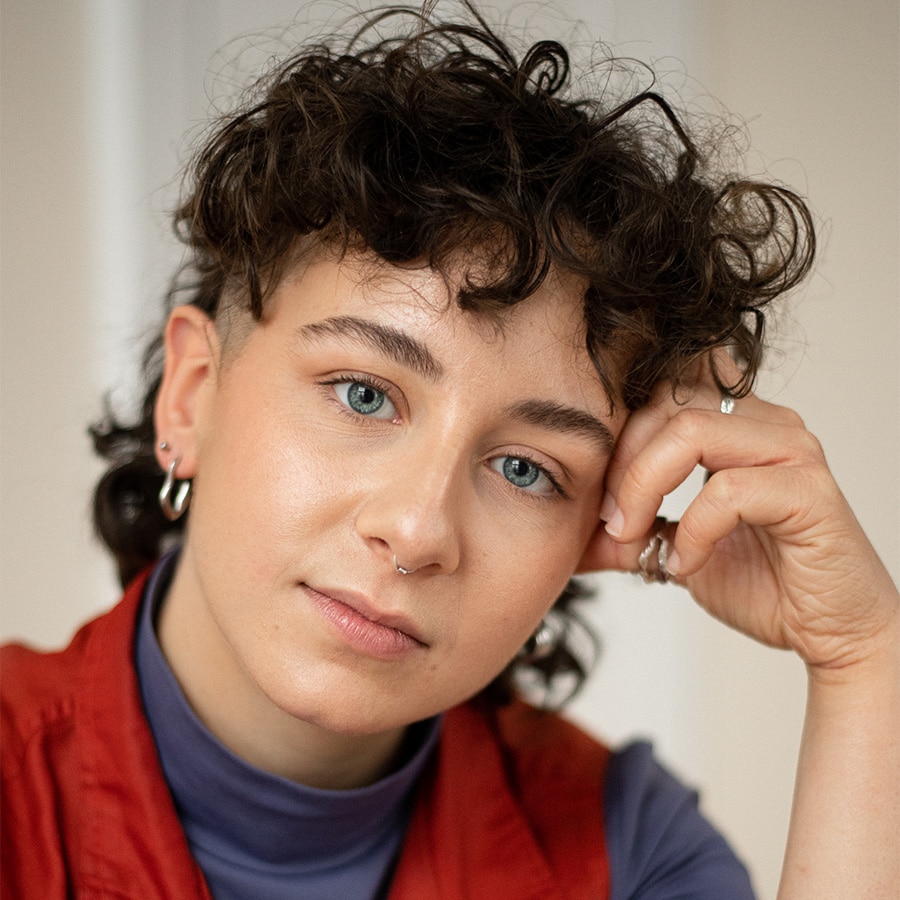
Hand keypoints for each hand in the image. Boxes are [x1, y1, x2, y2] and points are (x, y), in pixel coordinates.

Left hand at [580, 354, 898, 672]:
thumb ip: (637, 527)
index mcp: (736, 424)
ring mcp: (792, 451)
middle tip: (609, 518)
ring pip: (692, 430)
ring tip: (635, 534)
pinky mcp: (808, 491)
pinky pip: (728, 490)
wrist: (831, 631)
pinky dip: (692, 530)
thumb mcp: (679, 547)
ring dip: (645, 486)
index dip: (616, 438)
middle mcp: (766, 424)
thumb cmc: (764, 583)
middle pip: (666, 401)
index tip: (598, 498)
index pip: (659, 392)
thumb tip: (582, 529)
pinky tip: (686, 563)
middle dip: (622, 461)